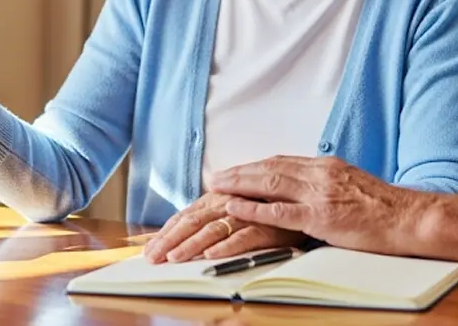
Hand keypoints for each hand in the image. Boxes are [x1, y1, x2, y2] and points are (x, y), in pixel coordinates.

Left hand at [142, 192, 305, 263]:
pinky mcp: (267, 226)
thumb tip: (183, 235)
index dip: (165, 232)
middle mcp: (229, 203)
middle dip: (170, 240)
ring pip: (214, 229)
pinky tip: (210, 256)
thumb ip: (214, 217)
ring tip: (174, 258)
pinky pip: (244, 237)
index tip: (148, 249)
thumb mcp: (237, 210)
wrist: (309, 199)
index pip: (186, 216)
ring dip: (192, 244)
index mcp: (218, 199)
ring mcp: (247, 214)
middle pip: (193, 221)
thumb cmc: (268, 208)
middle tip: (152, 258)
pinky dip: (227, 246)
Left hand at [209, 156, 440, 256]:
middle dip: (239, 172)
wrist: (410, 217)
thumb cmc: (387, 209)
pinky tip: (234, 208)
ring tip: (216, 188)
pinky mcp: (321, 217)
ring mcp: (319, 194)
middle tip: (216, 176)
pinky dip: (253, 209)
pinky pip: (279, 212)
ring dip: (238, 185)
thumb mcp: (354, 185)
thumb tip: (313, 187)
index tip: (236, 169)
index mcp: (327, 166)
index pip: (282, 161)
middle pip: (269, 168)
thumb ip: (330, 183)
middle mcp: (320, 174)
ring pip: (268, 183)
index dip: (255, 166)